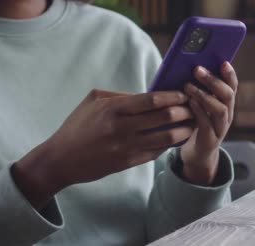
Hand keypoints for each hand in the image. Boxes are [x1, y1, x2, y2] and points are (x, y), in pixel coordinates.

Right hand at [12, 89, 194, 209]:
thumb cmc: (77, 126)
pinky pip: (157, 152)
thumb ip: (120, 95)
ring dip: (183, 129)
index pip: (152, 100)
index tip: (184, 93)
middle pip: (165, 117)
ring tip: (192, 123)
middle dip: (184, 111)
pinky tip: (177, 137)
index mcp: (114, 109)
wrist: (61, 159)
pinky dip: (170, 144)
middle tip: (193, 106)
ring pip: (166, 137)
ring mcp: (127, 147)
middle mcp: (122, 128)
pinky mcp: (128, 162)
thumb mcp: (93, 101)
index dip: (173, 95)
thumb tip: (147, 94)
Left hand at [180, 61, 237, 185]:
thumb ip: (201, 91)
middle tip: (197, 69)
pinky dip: (198, 111)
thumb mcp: (201, 106)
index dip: (230, 74)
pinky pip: (206, 124)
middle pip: (228, 95)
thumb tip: (189, 67)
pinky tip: (189, 103)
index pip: (233, 86)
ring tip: (189, 86)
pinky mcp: (210, 140)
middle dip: (213, 80)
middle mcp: (227, 115)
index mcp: (226, 104)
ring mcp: (221, 128)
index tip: (223, 62)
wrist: (197, 154)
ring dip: (204, 95)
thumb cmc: (196, 124)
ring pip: (220, 109)